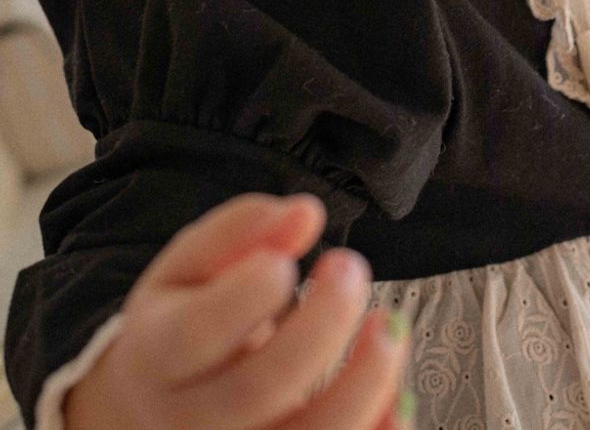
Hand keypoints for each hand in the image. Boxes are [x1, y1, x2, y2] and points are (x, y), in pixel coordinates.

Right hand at [64, 191, 413, 428]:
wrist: (159, 402)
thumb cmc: (184, 318)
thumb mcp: (191, 264)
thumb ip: (240, 231)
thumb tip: (305, 213)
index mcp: (158, 352)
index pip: (195, 334)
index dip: (246, 296)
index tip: (285, 264)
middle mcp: (190, 418)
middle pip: (258, 389)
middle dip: (321, 325)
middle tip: (351, 268)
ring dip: (364, 385)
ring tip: (390, 326)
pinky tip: (397, 397)